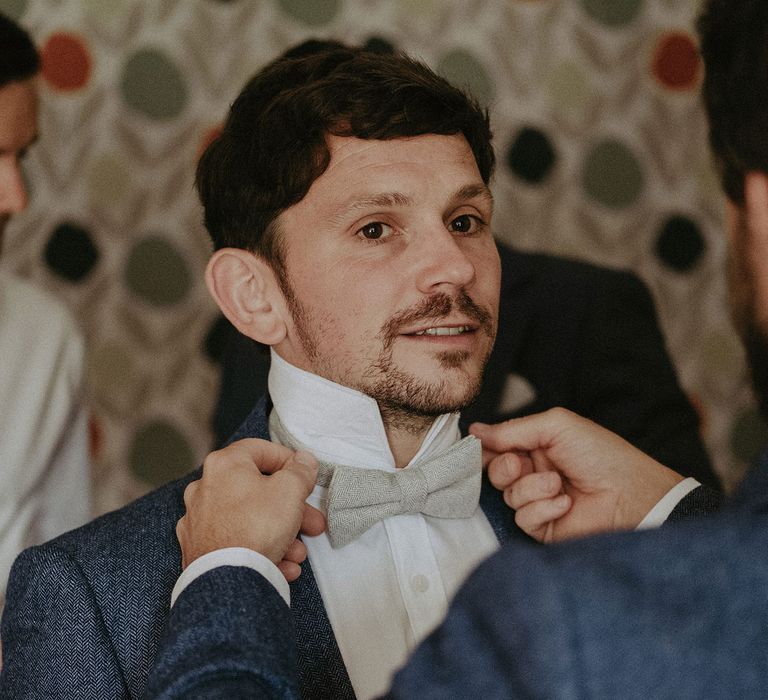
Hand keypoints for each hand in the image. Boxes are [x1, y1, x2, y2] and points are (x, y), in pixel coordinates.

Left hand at [177, 439, 325, 580]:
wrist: (228, 580)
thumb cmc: (255, 528)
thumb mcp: (290, 490)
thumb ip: (300, 471)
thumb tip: (303, 461)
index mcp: (224, 465)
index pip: (260, 449)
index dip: (288, 460)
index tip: (304, 475)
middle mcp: (205, 489)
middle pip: (257, 491)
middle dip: (291, 509)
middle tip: (312, 521)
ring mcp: (199, 521)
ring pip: (249, 520)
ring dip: (280, 534)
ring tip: (298, 553)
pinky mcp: (198, 549)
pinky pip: (236, 543)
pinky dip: (260, 551)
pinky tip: (281, 566)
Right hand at [469, 408, 683, 542]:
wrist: (633, 496)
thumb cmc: (602, 455)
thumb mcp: (556, 426)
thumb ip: (513, 429)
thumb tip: (476, 430)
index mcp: (539, 446)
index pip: (499, 447)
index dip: (488, 447)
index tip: (481, 445)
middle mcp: (536, 473)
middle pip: (495, 472)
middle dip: (505, 468)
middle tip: (522, 465)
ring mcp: (540, 500)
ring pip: (507, 496)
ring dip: (530, 488)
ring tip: (557, 485)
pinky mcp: (545, 526)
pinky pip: (523, 518)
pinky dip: (541, 508)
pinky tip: (564, 503)